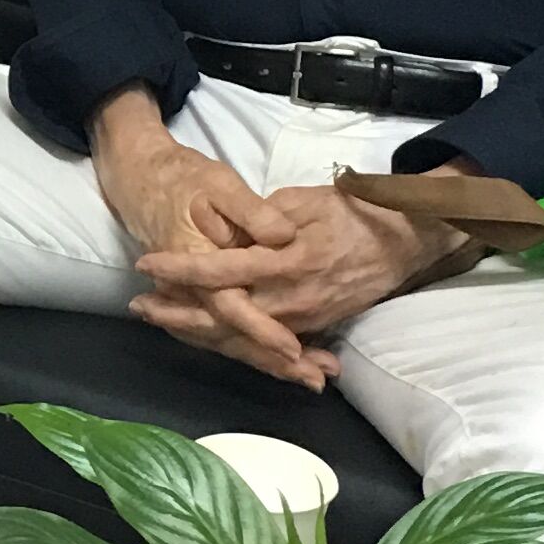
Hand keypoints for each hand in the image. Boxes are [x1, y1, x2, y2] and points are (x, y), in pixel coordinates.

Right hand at [92, 112, 331, 383]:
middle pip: (235, 336)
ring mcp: (197, 298)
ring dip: (270, 362)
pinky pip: (228, 333)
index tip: (292, 349)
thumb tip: (282, 236)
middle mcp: (196, 290)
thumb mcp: (219, 184)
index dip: (262, 329)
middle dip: (274, 361)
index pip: (231, 307)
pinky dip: (257, 349)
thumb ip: (250, 211)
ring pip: (233, 340)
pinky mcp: (204, 298)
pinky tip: (289, 361)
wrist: (141, 178)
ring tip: (312, 379)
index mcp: (199, 263)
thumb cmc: (183, 178)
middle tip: (316, 381)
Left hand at [136, 181, 458, 350]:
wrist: (404, 242)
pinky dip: (233, 342)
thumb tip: (232, 232)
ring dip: (198, 330)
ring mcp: (302, 318)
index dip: (181, 268)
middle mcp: (290, 299)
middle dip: (177, 314)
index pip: (221, 270)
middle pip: (222, 316)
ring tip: (161, 321)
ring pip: (240, 336)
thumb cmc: (354, 214)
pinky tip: (205, 337)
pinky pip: (266, 343)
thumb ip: (264, 218)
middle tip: (139, 308)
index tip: (146, 263)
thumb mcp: (307, 201)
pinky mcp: (313, 326)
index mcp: (286, 262)